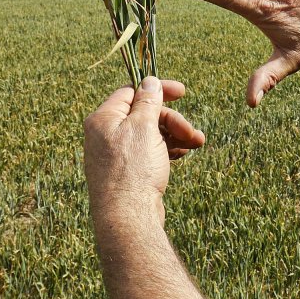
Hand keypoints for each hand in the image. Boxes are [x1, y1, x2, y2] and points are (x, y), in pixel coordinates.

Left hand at [84, 77, 204, 224]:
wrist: (128, 218)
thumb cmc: (133, 170)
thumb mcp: (143, 127)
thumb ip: (148, 101)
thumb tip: (149, 80)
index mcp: (103, 119)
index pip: (131, 93)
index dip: (157, 90)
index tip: (183, 92)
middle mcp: (105, 135)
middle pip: (144, 115)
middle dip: (172, 120)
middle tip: (192, 132)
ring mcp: (115, 154)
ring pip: (150, 134)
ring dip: (175, 135)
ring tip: (197, 143)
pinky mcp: (126, 172)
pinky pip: (148, 151)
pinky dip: (167, 149)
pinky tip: (184, 153)